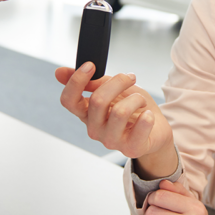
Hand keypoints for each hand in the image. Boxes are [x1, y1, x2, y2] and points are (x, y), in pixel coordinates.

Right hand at [55, 63, 172, 167]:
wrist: (155, 129)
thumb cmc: (132, 108)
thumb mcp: (112, 89)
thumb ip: (91, 81)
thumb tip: (59, 72)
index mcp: (86, 113)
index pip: (69, 100)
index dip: (76, 82)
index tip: (90, 65)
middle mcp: (94, 129)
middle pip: (97, 101)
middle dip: (118, 82)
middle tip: (130, 77)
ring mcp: (110, 140)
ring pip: (120, 112)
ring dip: (136, 98)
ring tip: (140, 100)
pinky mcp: (130, 148)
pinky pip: (140, 127)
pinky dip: (147, 116)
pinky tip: (148, 115)